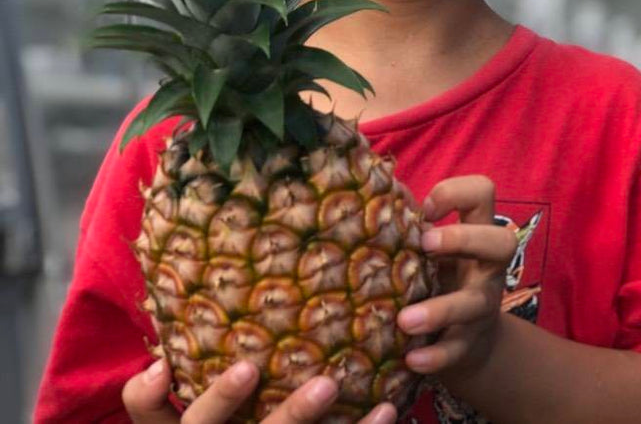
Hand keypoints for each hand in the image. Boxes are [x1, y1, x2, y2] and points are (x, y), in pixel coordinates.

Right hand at [122, 358, 396, 423]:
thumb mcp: (209, 414)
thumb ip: (200, 372)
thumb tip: (182, 329)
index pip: (149, 417)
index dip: (146, 394)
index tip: (164, 362)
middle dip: (222, 399)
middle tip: (249, 366)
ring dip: (299, 414)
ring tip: (330, 381)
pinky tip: (389, 409)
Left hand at [399, 176, 518, 383]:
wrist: (467, 341)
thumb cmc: (438, 278)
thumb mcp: (429, 250)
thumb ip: (407, 222)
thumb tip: (371, 184)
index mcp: (474, 233)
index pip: (483, 192)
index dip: (456, 192)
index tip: (425, 209)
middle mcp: (486, 266)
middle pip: (502, 240)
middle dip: (464, 239)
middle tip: (425, 244)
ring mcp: (481, 305)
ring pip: (475, 303)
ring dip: (440, 309)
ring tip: (405, 320)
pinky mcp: (470, 343)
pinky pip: (458, 349)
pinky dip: (435, 356)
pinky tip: (411, 359)